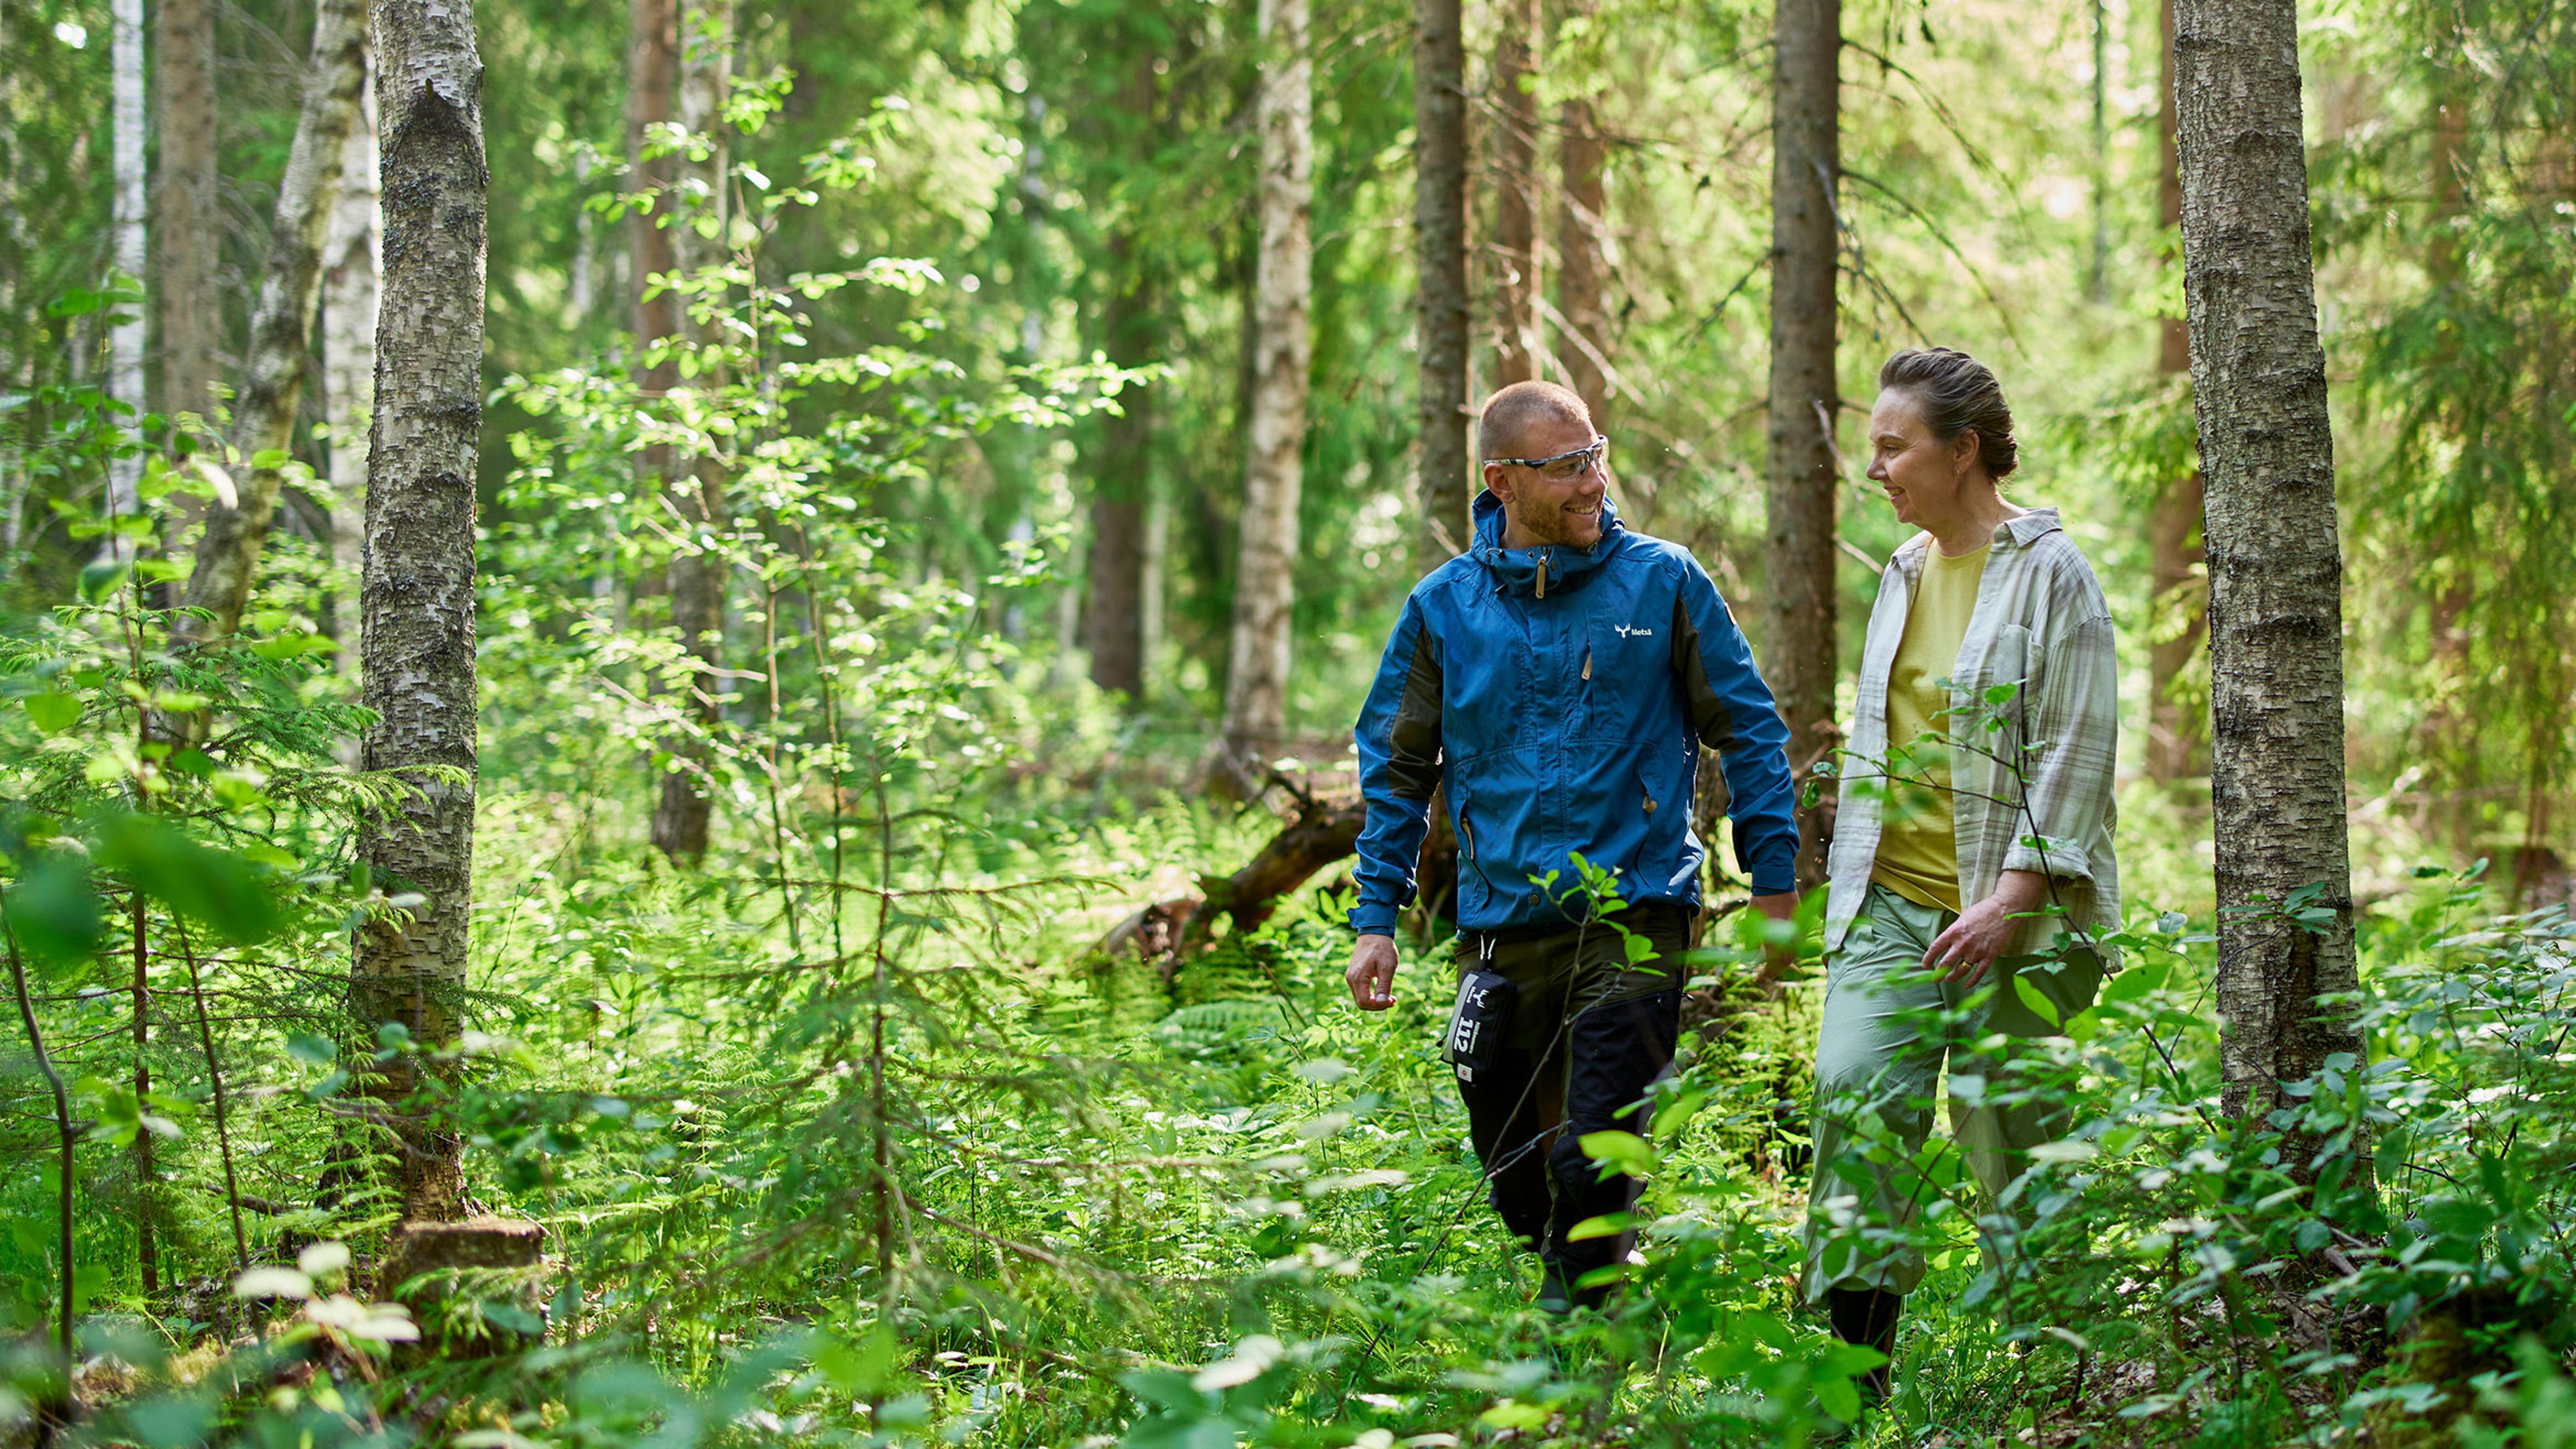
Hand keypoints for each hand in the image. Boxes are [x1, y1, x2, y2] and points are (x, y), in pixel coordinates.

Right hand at [1348, 933, 1398, 1009]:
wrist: (1374, 933)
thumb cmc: (1382, 948)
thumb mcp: (1387, 968)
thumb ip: (1384, 986)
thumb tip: (1382, 1003)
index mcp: (1358, 977)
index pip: (1364, 1002)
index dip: (1379, 1006)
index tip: (1392, 1000)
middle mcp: (1351, 979)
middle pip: (1361, 1003)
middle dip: (1378, 1005)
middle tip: (1393, 1000)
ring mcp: (1351, 977)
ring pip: (1361, 998)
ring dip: (1375, 1001)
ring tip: (1390, 996)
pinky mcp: (1354, 975)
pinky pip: (1361, 991)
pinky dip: (1371, 995)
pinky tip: (1382, 990)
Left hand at [1750, 891, 1798, 982]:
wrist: (1776, 886)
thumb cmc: (1760, 904)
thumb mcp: (1751, 926)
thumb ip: (1752, 944)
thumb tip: (1751, 958)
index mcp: (1775, 943)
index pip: (1771, 967)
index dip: (1764, 975)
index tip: (1757, 978)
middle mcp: (1788, 942)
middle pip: (1784, 963)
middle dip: (1774, 970)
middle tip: (1764, 973)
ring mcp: (1797, 935)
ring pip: (1791, 955)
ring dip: (1782, 961)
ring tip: (1771, 963)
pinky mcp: (1801, 927)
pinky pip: (1796, 945)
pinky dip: (1788, 951)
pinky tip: (1781, 950)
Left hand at [1923, 870, 2047, 986]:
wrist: (2004, 910)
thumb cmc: (1983, 911)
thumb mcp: (1962, 918)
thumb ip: (1954, 932)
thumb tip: (1946, 945)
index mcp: (1953, 932)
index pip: (1935, 948)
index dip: (1928, 959)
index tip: (1925, 965)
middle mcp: (1963, 943)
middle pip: (1945, 964)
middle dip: (1938, 974)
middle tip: (1935, 979)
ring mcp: (1976, 951)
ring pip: (1961, 970)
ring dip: (1953, 977)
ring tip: (1949, 979)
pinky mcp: (1990, 956)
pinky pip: (1978, 973)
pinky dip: (1972, 981)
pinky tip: (1967, 985)